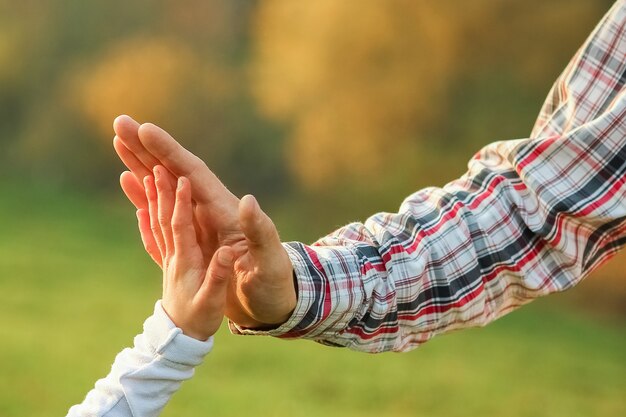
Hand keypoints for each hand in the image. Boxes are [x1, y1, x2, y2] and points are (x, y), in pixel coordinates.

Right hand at [115, 116, 295, 328]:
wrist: (272, 302)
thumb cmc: (275, 283)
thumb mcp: (271, 259)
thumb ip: (260, 231)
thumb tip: (247, 201)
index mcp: (224, 211)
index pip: (193, 173)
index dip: (169, 152)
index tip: (144, 129)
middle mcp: (209, 211)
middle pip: (174, 171)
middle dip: (146, 149)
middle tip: (119, 123)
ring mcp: (199, 223)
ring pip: (164, 186)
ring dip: (140, 165)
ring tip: (118, 143)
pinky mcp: (191, 238)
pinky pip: (160, 211)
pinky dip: (143, 195)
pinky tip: (129, 181)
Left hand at [139, 165, 233, 339]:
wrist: (179, 339)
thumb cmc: (199, 320)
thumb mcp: (213, 301)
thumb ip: (219, 276)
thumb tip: (227, 253)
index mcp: (186, 262)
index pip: (180, 226)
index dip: (179, 202)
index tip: (179, 177)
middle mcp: (173, 256)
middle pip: (162, 218)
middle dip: (159, 189)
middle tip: (153, 162)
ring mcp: (168, 259)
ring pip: (155, 222)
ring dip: (151, 197)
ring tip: (143, 173)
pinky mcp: (168, 264)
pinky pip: (153, 236)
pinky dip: (146, 219)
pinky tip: (141, 208)